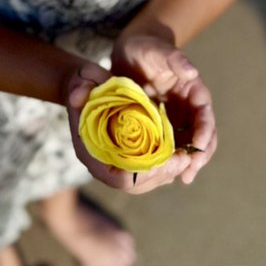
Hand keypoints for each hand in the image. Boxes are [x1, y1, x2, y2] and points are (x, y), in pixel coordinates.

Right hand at [63, 63, 194, 193]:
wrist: (86, 87)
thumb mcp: (81, 81)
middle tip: (186, 159)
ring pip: (148, 180)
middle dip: (163, 174)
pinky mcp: (131, 156)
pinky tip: (182, 152)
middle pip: (137, 184)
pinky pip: (151, 169)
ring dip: (169, 171)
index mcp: (91, 152)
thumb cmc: (85, 84)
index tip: (168, 159)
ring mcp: (119, 162)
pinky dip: (167, 164)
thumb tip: (77, 95)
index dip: (145, 174)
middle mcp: (105, 164)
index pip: (119, 178)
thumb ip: (80, 88)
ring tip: (188, 156)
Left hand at [111, 33, 217, 185]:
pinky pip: (171, 147)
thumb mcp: (157, 49)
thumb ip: (175, 58)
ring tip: (182, 178)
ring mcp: (177, 118)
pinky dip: (172, 160)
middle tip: (189, 173)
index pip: (205, 115)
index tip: (199, 147)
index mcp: (194, 90)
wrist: (131, 52)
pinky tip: (165, 174)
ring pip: (189, 145)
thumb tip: (192, 71)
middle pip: (202, 135)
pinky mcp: (162, 126)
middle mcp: (189, 107)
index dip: (204, 132)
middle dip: (199, 155)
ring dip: (188, 162)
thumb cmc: (146, 48)